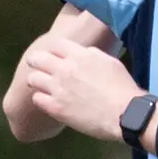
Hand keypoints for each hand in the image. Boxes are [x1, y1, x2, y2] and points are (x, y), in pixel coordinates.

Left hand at [4, 7, 117, 142]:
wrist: (125, 113)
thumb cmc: (123, 87)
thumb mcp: (110, 61)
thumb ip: (92, 55)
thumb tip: (83, 53)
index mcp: (79, 55)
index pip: (55, 45)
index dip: (53, 51)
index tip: (55, 57)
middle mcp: (65, 69)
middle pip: (37, 58)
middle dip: (36, 62)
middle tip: (40, 69)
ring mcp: (58, 88)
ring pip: (32, 79)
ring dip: (36, 81)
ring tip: (42, 86)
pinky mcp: (56, 108)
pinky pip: (37, 99)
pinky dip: (40, 99)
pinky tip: (48, 102)